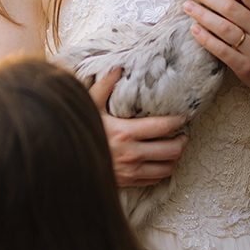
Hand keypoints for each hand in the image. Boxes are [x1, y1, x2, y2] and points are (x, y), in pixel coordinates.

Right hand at [89, 69, 188, 186]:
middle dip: (183, 141)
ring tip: (176, 147)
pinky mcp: (128, 182)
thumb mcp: (89, 106)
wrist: (64, 161)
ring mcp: (130, 171)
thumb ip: (104, 86)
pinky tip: (160, 161)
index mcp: (124, 133)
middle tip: (185, 133)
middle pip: (171, 150)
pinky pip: (154, 180)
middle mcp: (131, 154)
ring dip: (175, 158)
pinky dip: (161, 171)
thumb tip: (117, 67)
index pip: (162, 127)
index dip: (179, 121)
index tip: (184, 116)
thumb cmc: (79, 130)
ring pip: (166, 168)